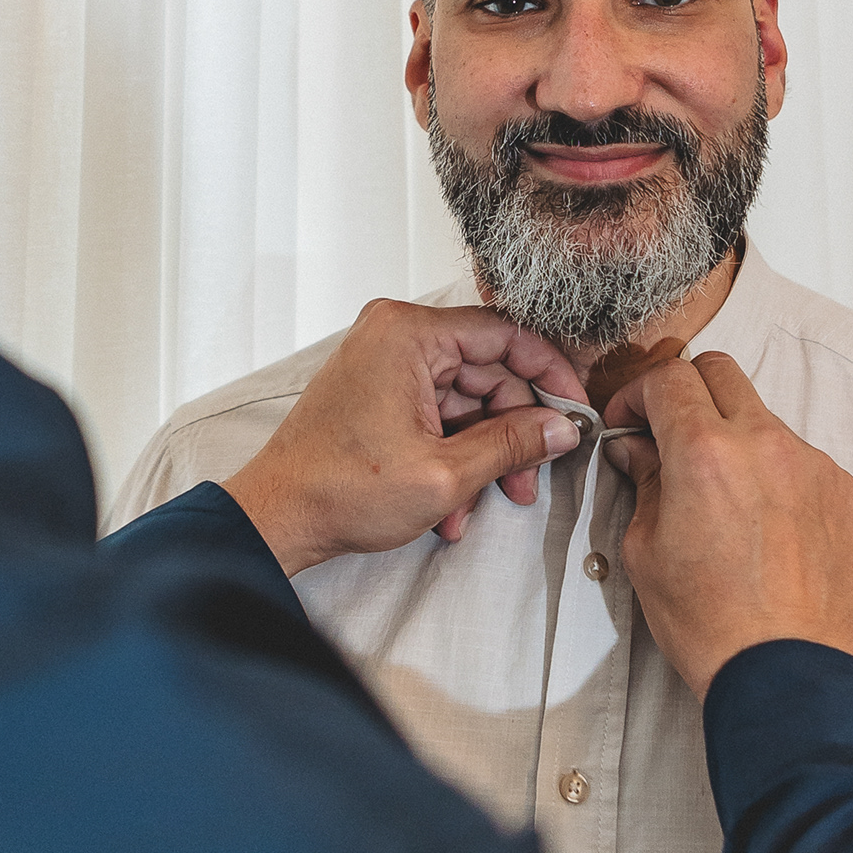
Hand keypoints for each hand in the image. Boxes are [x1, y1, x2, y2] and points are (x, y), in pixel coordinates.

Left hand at [224, 300, 587, 576]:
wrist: (278, 519)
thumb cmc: (338, 489)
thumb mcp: (445, 474)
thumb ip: (513, 444)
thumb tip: (561, 428)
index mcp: (408, 334)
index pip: (506, 335)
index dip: (550, 375)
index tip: (574, 411)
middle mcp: (395, 337)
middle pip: (487, 372)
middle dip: (513, 432)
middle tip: (531, 476)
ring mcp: (384, 364)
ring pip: (465, 401)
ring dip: (482, 455)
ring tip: (485, 503)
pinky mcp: (378, 393)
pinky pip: (436, 415)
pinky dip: (452, 457)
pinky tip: (451, 508)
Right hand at [605, 350, 852, 701]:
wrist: (793, 677)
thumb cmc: (714, 626)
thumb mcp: (647, 553)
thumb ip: (643, 484)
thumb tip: (638, 450)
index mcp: (706, 452)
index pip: (667, 378)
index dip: (637, 394)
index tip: (629, 422)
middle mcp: (765, 444)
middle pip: (720, 372)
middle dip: (686, 393)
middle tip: (668, 436)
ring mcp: (812, 465)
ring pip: (763, 418)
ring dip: (734, 437)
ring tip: (721, 498)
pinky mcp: (844, 493)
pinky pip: (800, 459)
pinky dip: (773, 474)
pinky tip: (763, 527)